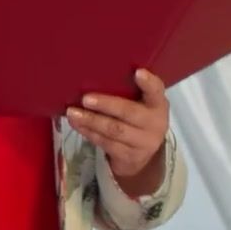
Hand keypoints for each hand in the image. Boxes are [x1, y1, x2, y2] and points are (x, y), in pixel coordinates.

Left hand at [67, 69, 170, 196]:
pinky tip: (77, 124)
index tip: (138, 72)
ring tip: (72, 112)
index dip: (148, 82)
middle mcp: (154, 123)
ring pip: (114, 130)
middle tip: (85, 99)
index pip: (156, 90)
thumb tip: (94, 74)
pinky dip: (89, 133)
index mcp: (158, 104)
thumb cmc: (137, 119)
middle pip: (129, 112)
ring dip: (91, 121)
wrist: (143, 156)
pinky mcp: (128, 156)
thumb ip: (129, 91)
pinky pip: (105, 143)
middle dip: (106, 105)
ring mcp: (143, 142)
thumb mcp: (141, 104)